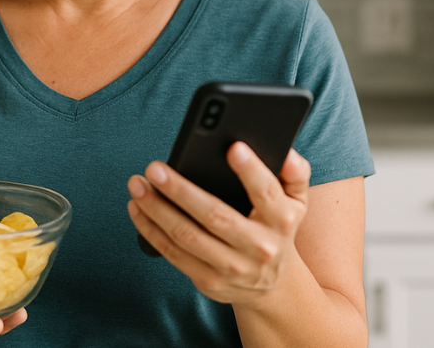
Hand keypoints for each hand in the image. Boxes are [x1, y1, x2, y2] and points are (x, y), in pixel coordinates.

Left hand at [126, 143, 310, 305]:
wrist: (273, 286)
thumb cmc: (277, 228)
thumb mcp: (296, 202)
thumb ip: (295, 173)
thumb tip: (286, 152)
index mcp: (282, 220)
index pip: (267, 192)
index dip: (251, 171)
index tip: (232, 147)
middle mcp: (259, 247)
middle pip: (215, 216)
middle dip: (181, 190)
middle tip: (154, 168)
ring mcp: (233, 268)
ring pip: (187, 236)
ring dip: (157, 210)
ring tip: (137, 184)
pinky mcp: (209, 281)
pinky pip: (173, 253)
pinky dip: (150, 230)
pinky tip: (136, 207)